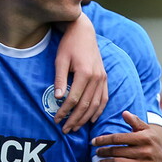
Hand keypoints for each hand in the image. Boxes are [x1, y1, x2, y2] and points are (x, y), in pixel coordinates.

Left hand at [55, 14, 107, 131]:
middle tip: (65, 130)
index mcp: (85, 73)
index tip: (56, 119)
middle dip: (75, 119)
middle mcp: (96, 78)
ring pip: (96, 104)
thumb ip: (60, 79)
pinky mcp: (105, 78)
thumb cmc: (69, 45)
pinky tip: (92, 119)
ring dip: (86, 118)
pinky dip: (99, 110)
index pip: (74, 99)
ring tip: (76, 127)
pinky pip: (104, 98)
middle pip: (86, 105)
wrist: (83, 32)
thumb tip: (57, 98)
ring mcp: (102, 78)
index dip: (64, 111)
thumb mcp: (60, 60)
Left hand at [93, 111, 161, 161]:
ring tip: (99, 161)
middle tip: (97, 152)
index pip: (119, 138)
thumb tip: (124, 113)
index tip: (94, 141)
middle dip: (104, 151)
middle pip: (117, 151)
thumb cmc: (152, 145)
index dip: (104, 139)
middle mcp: (146, 152)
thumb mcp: (147, 132)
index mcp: (145, 138)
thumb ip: (135, 122)